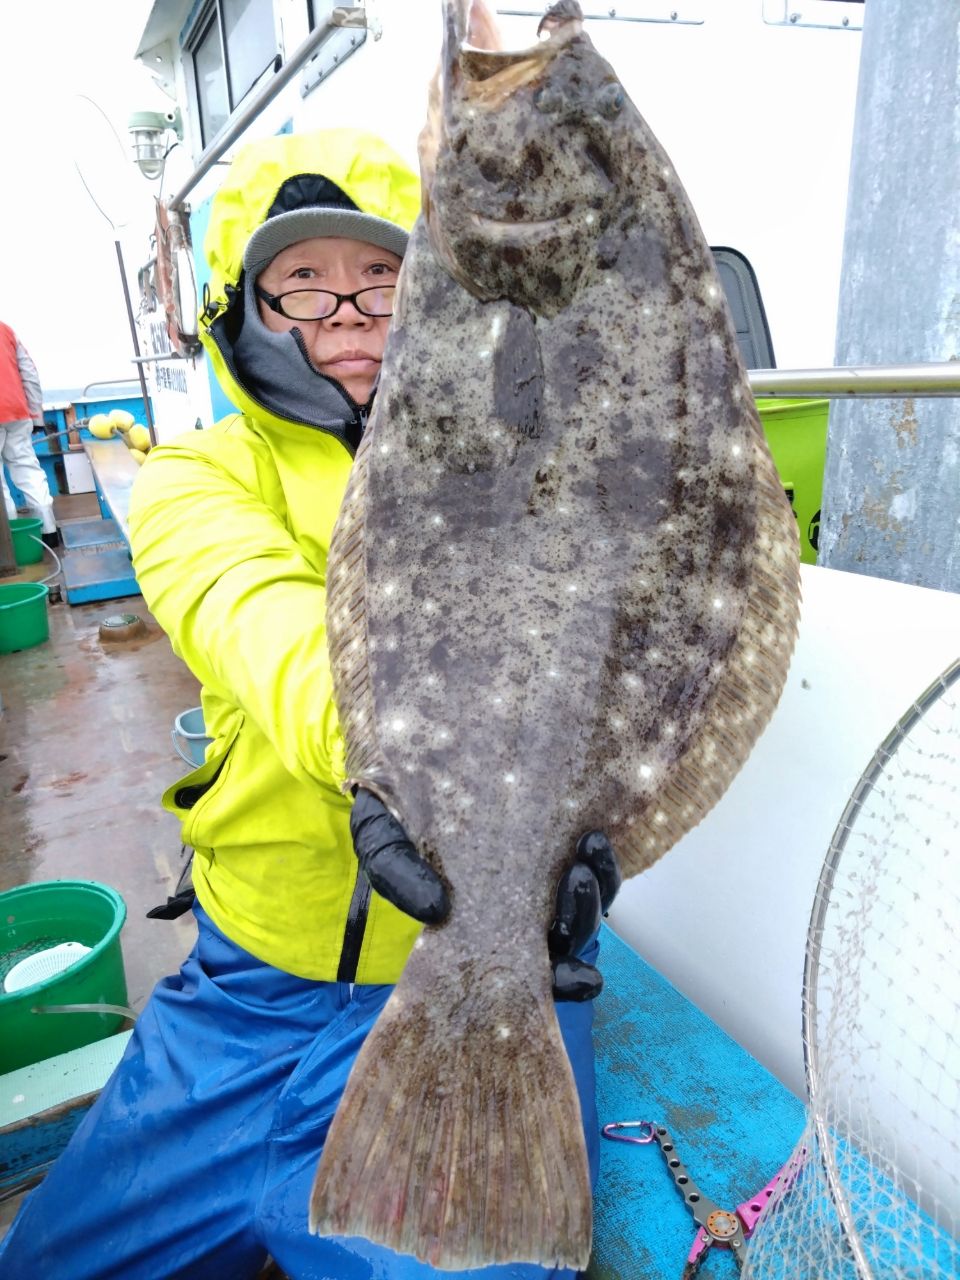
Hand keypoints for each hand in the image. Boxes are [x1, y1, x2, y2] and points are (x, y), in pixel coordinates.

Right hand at [350, 791, 620, 1002]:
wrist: (400, 773)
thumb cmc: (393, 816)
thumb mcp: (382, 841)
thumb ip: (395, 874)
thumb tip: (434, 909)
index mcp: (479, 930)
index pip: (530, 970)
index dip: (563, 981)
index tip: (585, 980)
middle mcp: (516, 913)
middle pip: (568, 936)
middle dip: (579, 918)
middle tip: (576, 882)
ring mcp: (540, 880)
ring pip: (586, 904)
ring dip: (596, 888)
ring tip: (587, 854)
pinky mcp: (558, 845)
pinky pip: (594, 867)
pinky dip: (601, 862)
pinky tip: (594, 839)